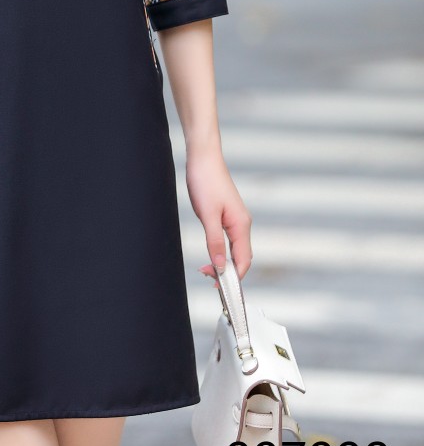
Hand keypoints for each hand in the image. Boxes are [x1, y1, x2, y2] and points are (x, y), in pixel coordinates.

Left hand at [185, 145, 252, 282]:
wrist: (202, 157)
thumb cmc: (206, 181)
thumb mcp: (208, 215)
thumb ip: (215, 242)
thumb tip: (221, 267)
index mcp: (241, 225)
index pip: (243, 261)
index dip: (234, 278)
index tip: (219, 287)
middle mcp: (242, 223)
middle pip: (241, 257)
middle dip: (228, 272)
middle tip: (207, 278)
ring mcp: (235, 219)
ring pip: (235, 249)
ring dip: (224, 262)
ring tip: (206, 270)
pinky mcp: (227, 214)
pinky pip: (229, 239)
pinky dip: (222, 251)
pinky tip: (212, 253)